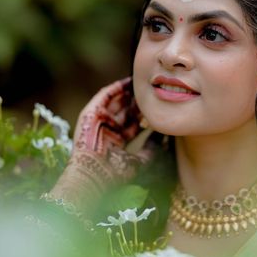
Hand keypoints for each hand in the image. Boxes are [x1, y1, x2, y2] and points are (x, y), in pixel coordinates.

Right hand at [48, 77, 154, 211]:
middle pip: (124, 110)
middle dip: (137, 100)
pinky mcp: (90, 115)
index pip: (133, 123)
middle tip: (152, 90)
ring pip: (115, 101)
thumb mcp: (141, 160)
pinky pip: (103, 97)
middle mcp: (107, 130)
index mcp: (117, 142)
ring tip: (141, 81)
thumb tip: (166, 137)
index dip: (145, 114)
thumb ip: (153, 148)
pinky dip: (115, 89)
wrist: (94, 175)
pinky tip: (127, 82)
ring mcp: (98, 122)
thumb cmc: (116, 173)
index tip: (158, 105)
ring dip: (127, 92)